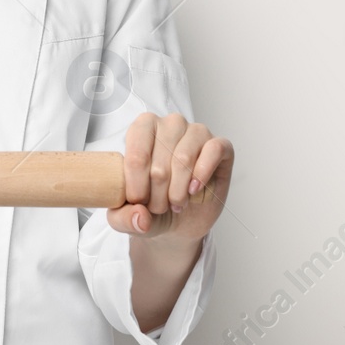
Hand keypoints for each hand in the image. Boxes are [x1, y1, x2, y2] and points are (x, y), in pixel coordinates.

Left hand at [105, 112, 232, 242]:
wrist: (179, 219)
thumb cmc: (150, 206)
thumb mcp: (126, 217)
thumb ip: (124, 219)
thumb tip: (141, 218)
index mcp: (141, 128)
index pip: (136, 157)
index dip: (137, 188)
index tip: (139, 203)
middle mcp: (169, 124)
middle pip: (159, 165)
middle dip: (157, 196)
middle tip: (159, 207)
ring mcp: (196, 132)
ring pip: (184, 160)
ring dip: (178, 192)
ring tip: (176, 203)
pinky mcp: (220, 145)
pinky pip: (214, 151)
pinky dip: (202, 175)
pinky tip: (194, 190)